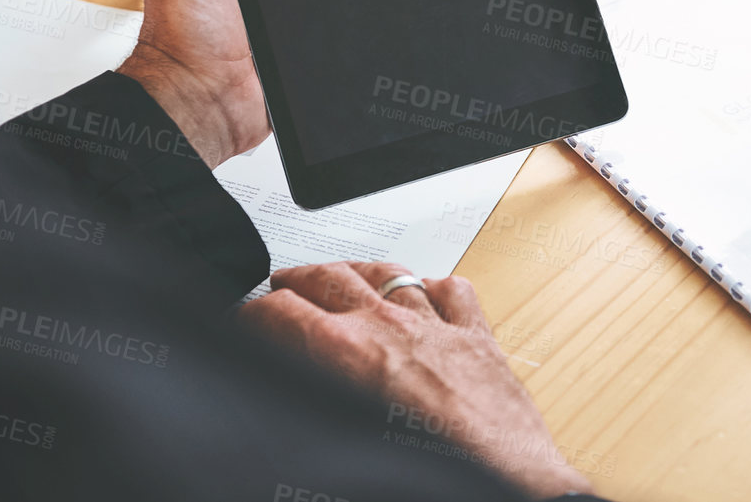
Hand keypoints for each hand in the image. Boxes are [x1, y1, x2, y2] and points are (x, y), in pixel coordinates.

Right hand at [240, 262, 591, 498]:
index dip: (250, 314)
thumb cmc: (432, 480)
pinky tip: (426, 291)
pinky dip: (434, 287)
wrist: (506, 491)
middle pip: (329, 276)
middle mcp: (392, 328)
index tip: (244, 323)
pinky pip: (454, 291)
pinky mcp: (479, 339)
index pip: (279, 310)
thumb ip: (307, 412)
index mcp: (349, 355)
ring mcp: (438, 327)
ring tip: (341, 274)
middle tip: (281, 288)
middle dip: (296, 279)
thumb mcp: (341, 445)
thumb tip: (278, 419)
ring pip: (389, 272)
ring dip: (357, 271)